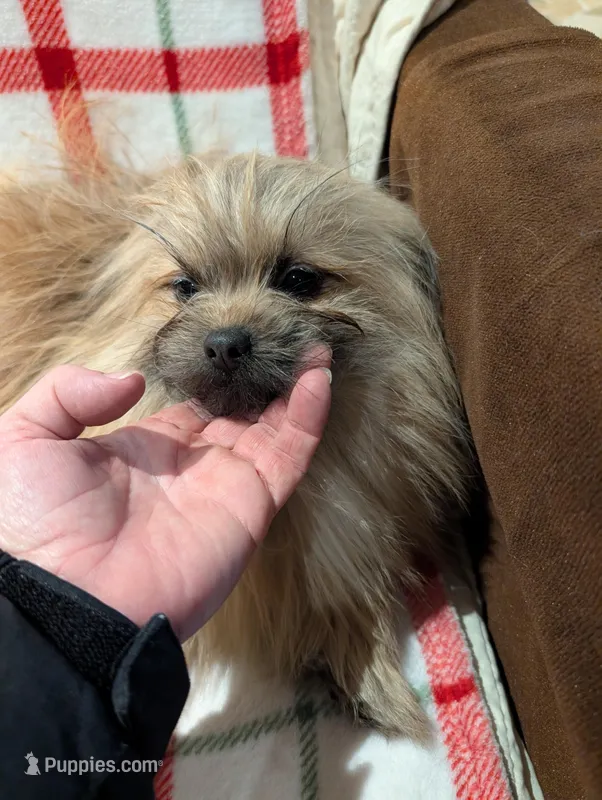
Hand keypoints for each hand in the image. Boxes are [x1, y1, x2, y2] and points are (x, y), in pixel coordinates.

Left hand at [0, 362, 330, 639]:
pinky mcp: (250, 506)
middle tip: (287, 339)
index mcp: (147, 448)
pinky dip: (307, 418)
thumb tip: (132, 381)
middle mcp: (192, 465)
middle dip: (265, 379)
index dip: (218, 376)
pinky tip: (317, 379)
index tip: (237, 346)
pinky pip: (287, 456)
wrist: (67, 597)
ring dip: (296, 389)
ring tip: (315, 347)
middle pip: (242, 413)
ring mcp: (224, 485)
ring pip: (273, 429)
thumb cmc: (36, 523)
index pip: (195, 405)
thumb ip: (69, 393)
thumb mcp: (25, 439)